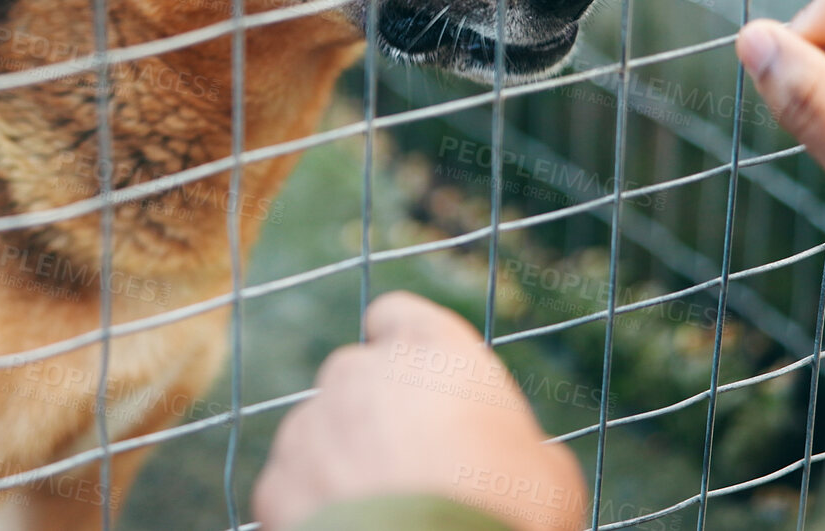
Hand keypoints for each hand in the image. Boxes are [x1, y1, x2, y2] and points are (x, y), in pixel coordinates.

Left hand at [253, 292, 587, 530]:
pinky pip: (293, 485)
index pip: (398, 316)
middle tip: (413, 468)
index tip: (419, 382)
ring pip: (321, 432)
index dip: (406, 348)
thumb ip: (513, 439)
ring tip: (384, 511)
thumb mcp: (549, 475)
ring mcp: (309, 426)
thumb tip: (512, 457)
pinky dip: (313, 506)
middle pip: (357, 378)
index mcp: (432, 352)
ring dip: (342, 460)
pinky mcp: (275, 482)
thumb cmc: (505, 516)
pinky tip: (351, 530)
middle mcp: (360, 373)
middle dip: (375, 413)